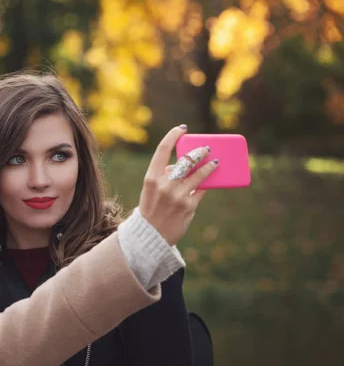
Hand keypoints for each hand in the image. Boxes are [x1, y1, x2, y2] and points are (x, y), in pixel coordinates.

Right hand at [139, 125, 217, 245]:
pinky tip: (211, 180)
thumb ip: (164, 176)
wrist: (150, 236)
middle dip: (198, 152)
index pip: (163, 149)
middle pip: (186, 161)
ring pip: (199, 175)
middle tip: (205, 148)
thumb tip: (186, 166)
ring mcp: (178, 196)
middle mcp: (165, 185)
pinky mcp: (189, 206)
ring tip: (215, 161)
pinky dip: (206, 185)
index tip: (182, 129)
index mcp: (151, 178)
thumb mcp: (150, 190)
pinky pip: (201, 191)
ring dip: (209, 166)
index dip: (173, 135)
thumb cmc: (151, 209)